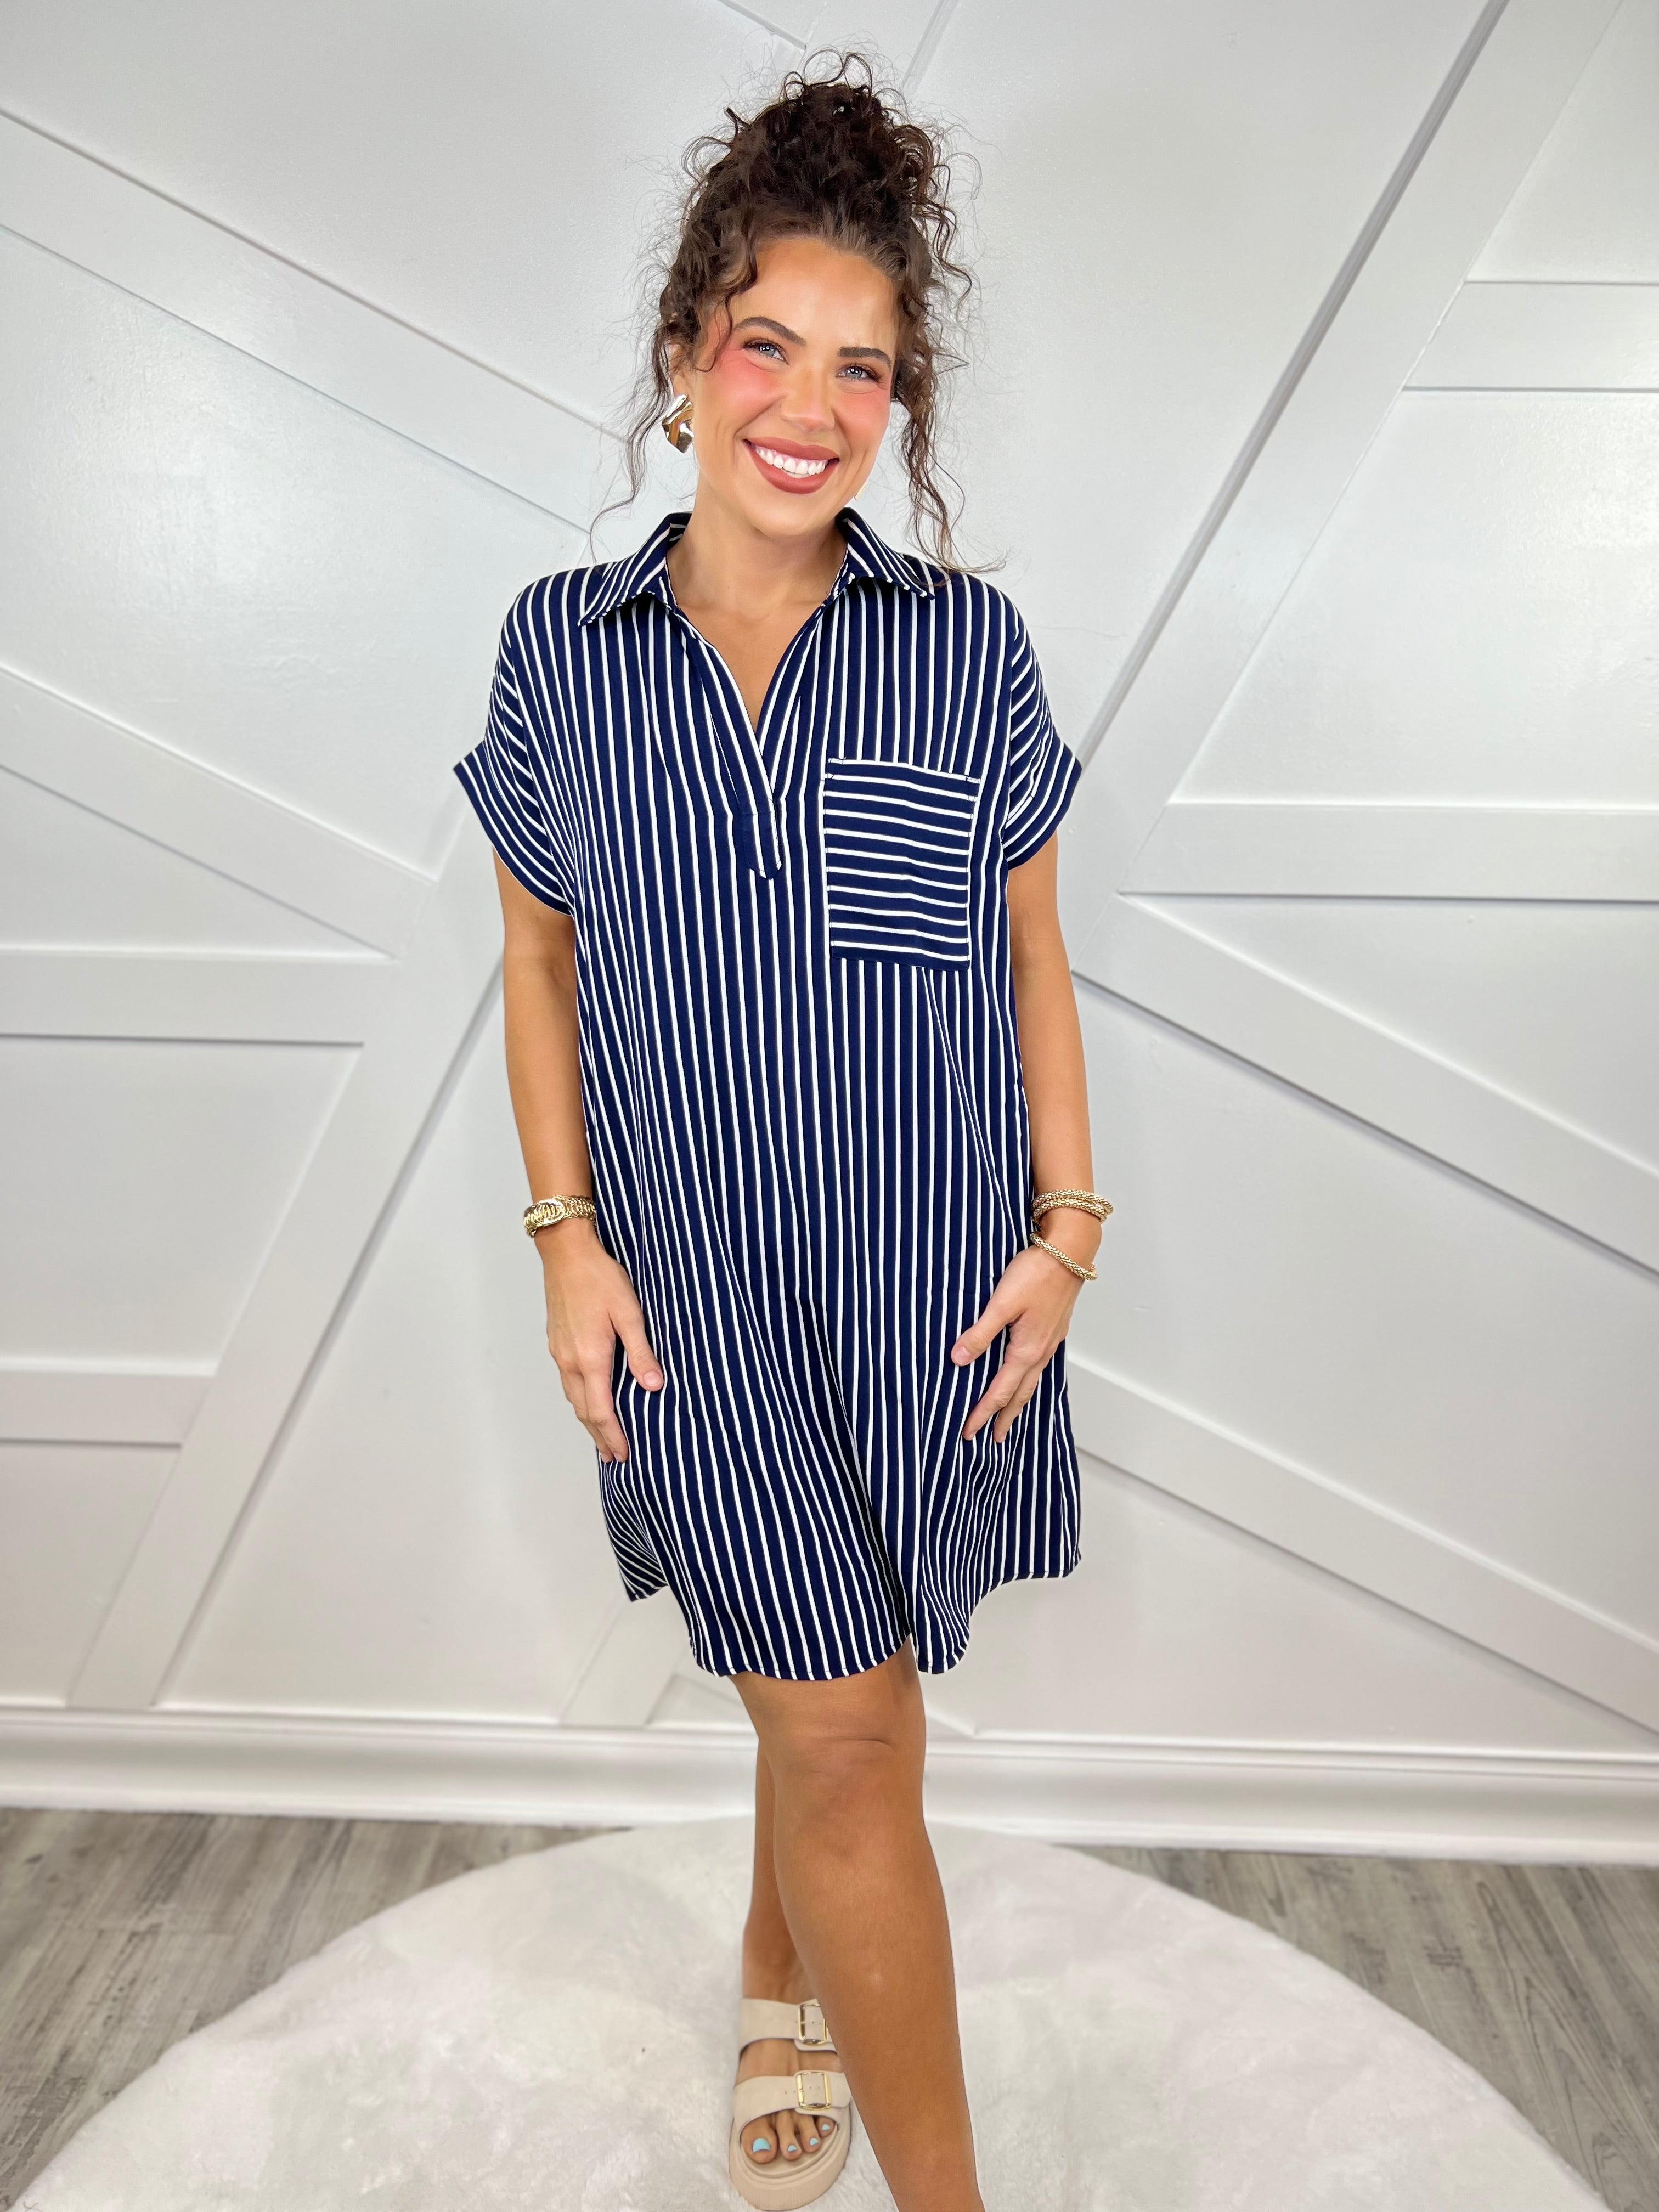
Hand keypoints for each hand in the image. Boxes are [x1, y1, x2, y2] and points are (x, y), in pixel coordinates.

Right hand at [537, 1222, 663, 1462]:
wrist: (566, 1253)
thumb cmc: (599, 1278)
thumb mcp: (630, 1313)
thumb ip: (642, 1352)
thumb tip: (654, 1387)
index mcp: (590, 1359)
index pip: (601, 1411)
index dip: (612, 1436)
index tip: (624, 1455)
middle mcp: (570, 1362)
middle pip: (584, 1412)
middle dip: (600, 1437)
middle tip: (615, 1457)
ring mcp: (559, 1353)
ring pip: (573, 1398)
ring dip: (588, 1421)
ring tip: (603, 1437)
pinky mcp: (556, 1343)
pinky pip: (568, 1383)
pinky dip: (580, 1400)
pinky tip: (589, 1400)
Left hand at [950, 1228, 1095, 1443]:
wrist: (1070, 1253)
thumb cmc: (1036, 1273)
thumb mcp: (1001, 1303)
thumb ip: (979, 1333)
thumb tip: (958, 1360)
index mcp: (1026, 1350)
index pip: (999, 1392)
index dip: (982, 1413)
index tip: (968, 1432)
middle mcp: (1040, 1352)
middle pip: (1019, 1395)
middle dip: (1003, 1418)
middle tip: (992, 1439)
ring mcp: (1049, 1342)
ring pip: (1031, 1382)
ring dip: (1018, 1403)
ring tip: (1008, 1417)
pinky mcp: (1053, 1330)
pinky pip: (1038, 1367)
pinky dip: (1028, 1382)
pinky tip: (1024, 1377)